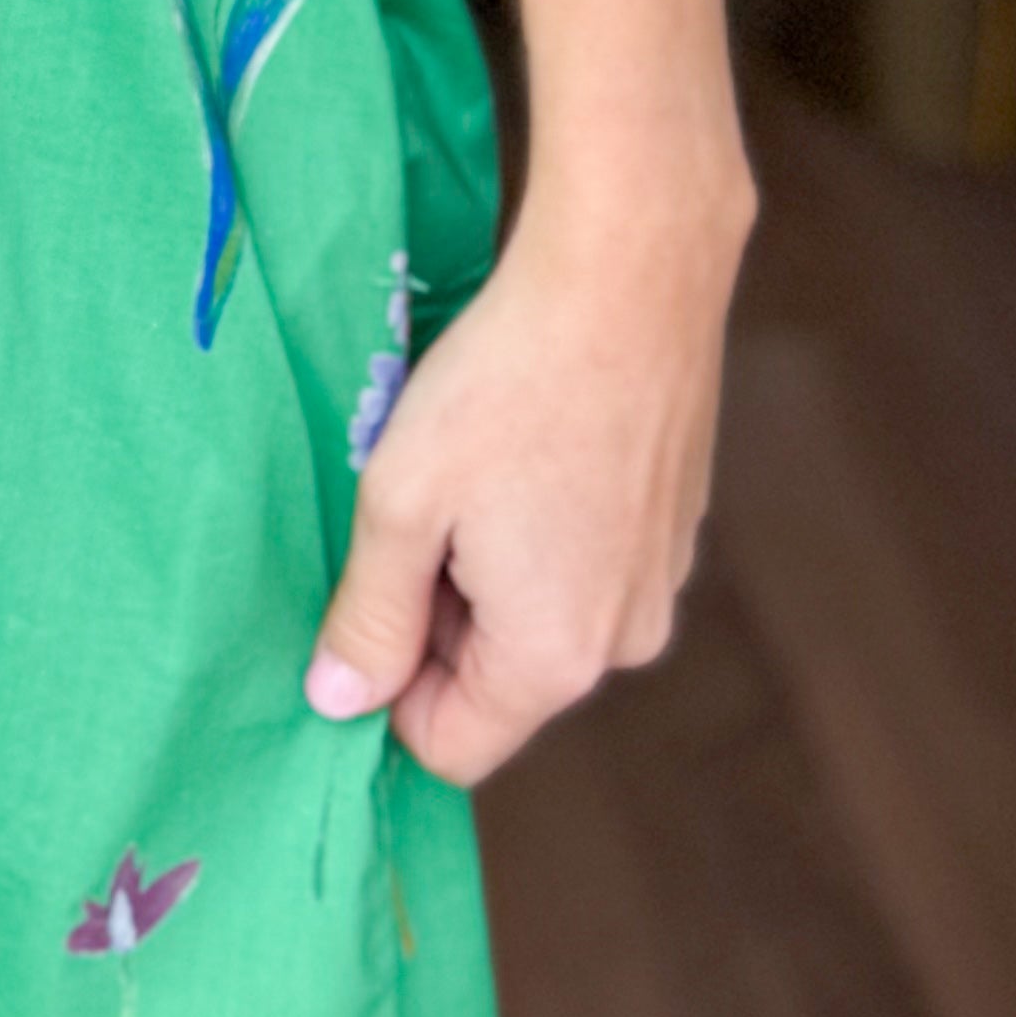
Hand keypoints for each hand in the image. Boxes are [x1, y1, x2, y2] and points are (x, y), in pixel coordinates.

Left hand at [300, 162, 751, 784]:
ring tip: (470, 464)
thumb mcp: (402, 501)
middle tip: (413, 506)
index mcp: (553, 658)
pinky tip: (528, 439)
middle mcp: (625, 640)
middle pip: (496, 681)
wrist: (632, 270)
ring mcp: (662, 579)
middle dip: (438, 616)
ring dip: (488, 566)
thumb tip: (337, 703)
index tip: (366, 591)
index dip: (387, 686)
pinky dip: (545, 525)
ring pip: (540, 617)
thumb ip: (368, 616)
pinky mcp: (678, 521)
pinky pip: (587, 563)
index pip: (449, 746)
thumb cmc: (504, 383)